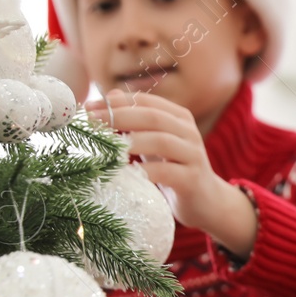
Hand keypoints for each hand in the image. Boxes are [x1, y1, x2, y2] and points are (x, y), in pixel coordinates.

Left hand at [85, 91, 257, 255]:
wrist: (206, 201)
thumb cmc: (173, 168)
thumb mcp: (154, 141)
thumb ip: (135, 120)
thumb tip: (110, 95)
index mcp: (179, 117)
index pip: (145, 101)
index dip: (117, 102)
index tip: (89, 108)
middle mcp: (189, 132)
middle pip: (153, 117)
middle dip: (120, 117)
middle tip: (93, 122)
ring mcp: (193, 155)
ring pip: (162, 141)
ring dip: (132, 142)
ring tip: (109, 147)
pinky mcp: (193, 179)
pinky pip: (167, 172)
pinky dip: (145, 172)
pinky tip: (126, 174)